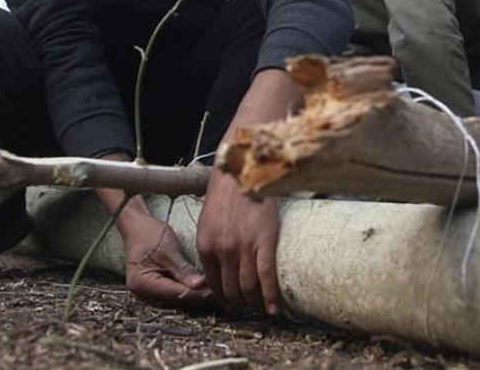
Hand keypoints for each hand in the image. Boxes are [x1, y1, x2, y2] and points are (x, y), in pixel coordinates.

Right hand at [96, 186, 211, 304]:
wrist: (137, 226)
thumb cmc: (150, 234)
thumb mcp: (168, 250)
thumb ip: (182, 269)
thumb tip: (200, 286)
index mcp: (141, 284)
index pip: (175, 293)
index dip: (197, 293)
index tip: (216, 288)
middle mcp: (142, 294)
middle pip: (175, 299)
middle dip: (197, 294)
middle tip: (219, 288)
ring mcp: (147, 294)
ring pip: (176, 298)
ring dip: (194, 293)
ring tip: (214, 287)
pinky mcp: (155, 289)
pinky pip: (174, 292)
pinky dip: (188, 289)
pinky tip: (203, 285)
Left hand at [196, 168, 279, 313]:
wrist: (242, 171)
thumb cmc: (226, 195)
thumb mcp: (207, 222)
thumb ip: (211, 246)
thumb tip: (217, 271)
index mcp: (205, 245)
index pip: (214, 284)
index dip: (224, 298)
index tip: (232, 303)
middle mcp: (222, 250)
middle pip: (231, 290)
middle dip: (240, 304)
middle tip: (248, 307)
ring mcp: (243, 247)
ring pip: (249, 288)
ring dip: (255, 303)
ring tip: (261, 309)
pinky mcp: (264, 241)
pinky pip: (266, 276)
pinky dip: (270, 296)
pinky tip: (274, 308)